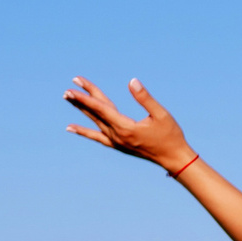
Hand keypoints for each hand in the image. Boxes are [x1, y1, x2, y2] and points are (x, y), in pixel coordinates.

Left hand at [64, 77, 194, 169]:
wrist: (174, 158)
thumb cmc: (171, 135)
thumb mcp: (161, 115)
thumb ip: (145, 98)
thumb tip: (132, 81)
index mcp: (126, 127)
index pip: (101, 108)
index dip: (86, 96)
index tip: (73, 87)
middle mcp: (117, 135)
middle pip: (95, 113)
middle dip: (81, 101)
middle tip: (67, 90)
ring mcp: (116, 142)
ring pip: (95, 122)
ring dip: (81, 110)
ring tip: (68, 99)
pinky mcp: (118, 145)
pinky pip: (97, 136)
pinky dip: (84, 131)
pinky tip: (71, 127)